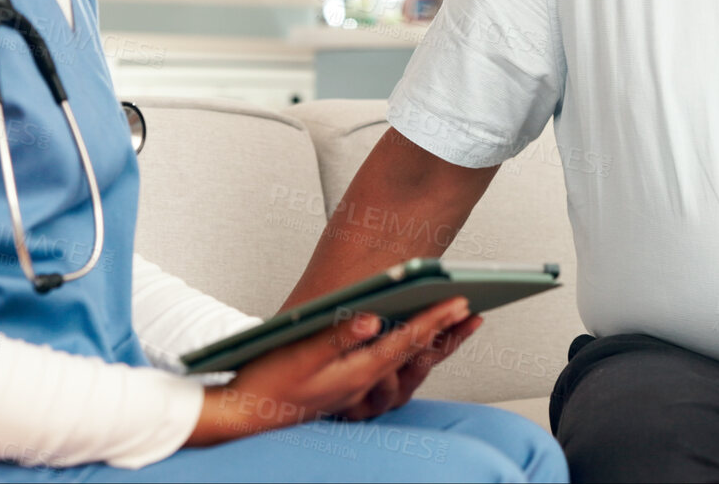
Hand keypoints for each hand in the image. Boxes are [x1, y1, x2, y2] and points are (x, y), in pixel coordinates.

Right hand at [186, 297, 471, 445]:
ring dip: (435, 345)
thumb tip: (374, 318)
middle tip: (473, 311)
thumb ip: (337, 336)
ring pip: (408, 367)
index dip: (434, 321)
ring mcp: (358, 389)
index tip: (458, 302)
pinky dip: (413, 355)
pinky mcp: (350, 388)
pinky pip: (393, 371)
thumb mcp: (299, 354)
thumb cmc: (266, 383)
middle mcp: (363, 385)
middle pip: (415, 357)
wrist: (245, 416)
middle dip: (446, 333)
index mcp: (355, 374)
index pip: (405, 344)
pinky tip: (421, 344)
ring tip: (458, 324)